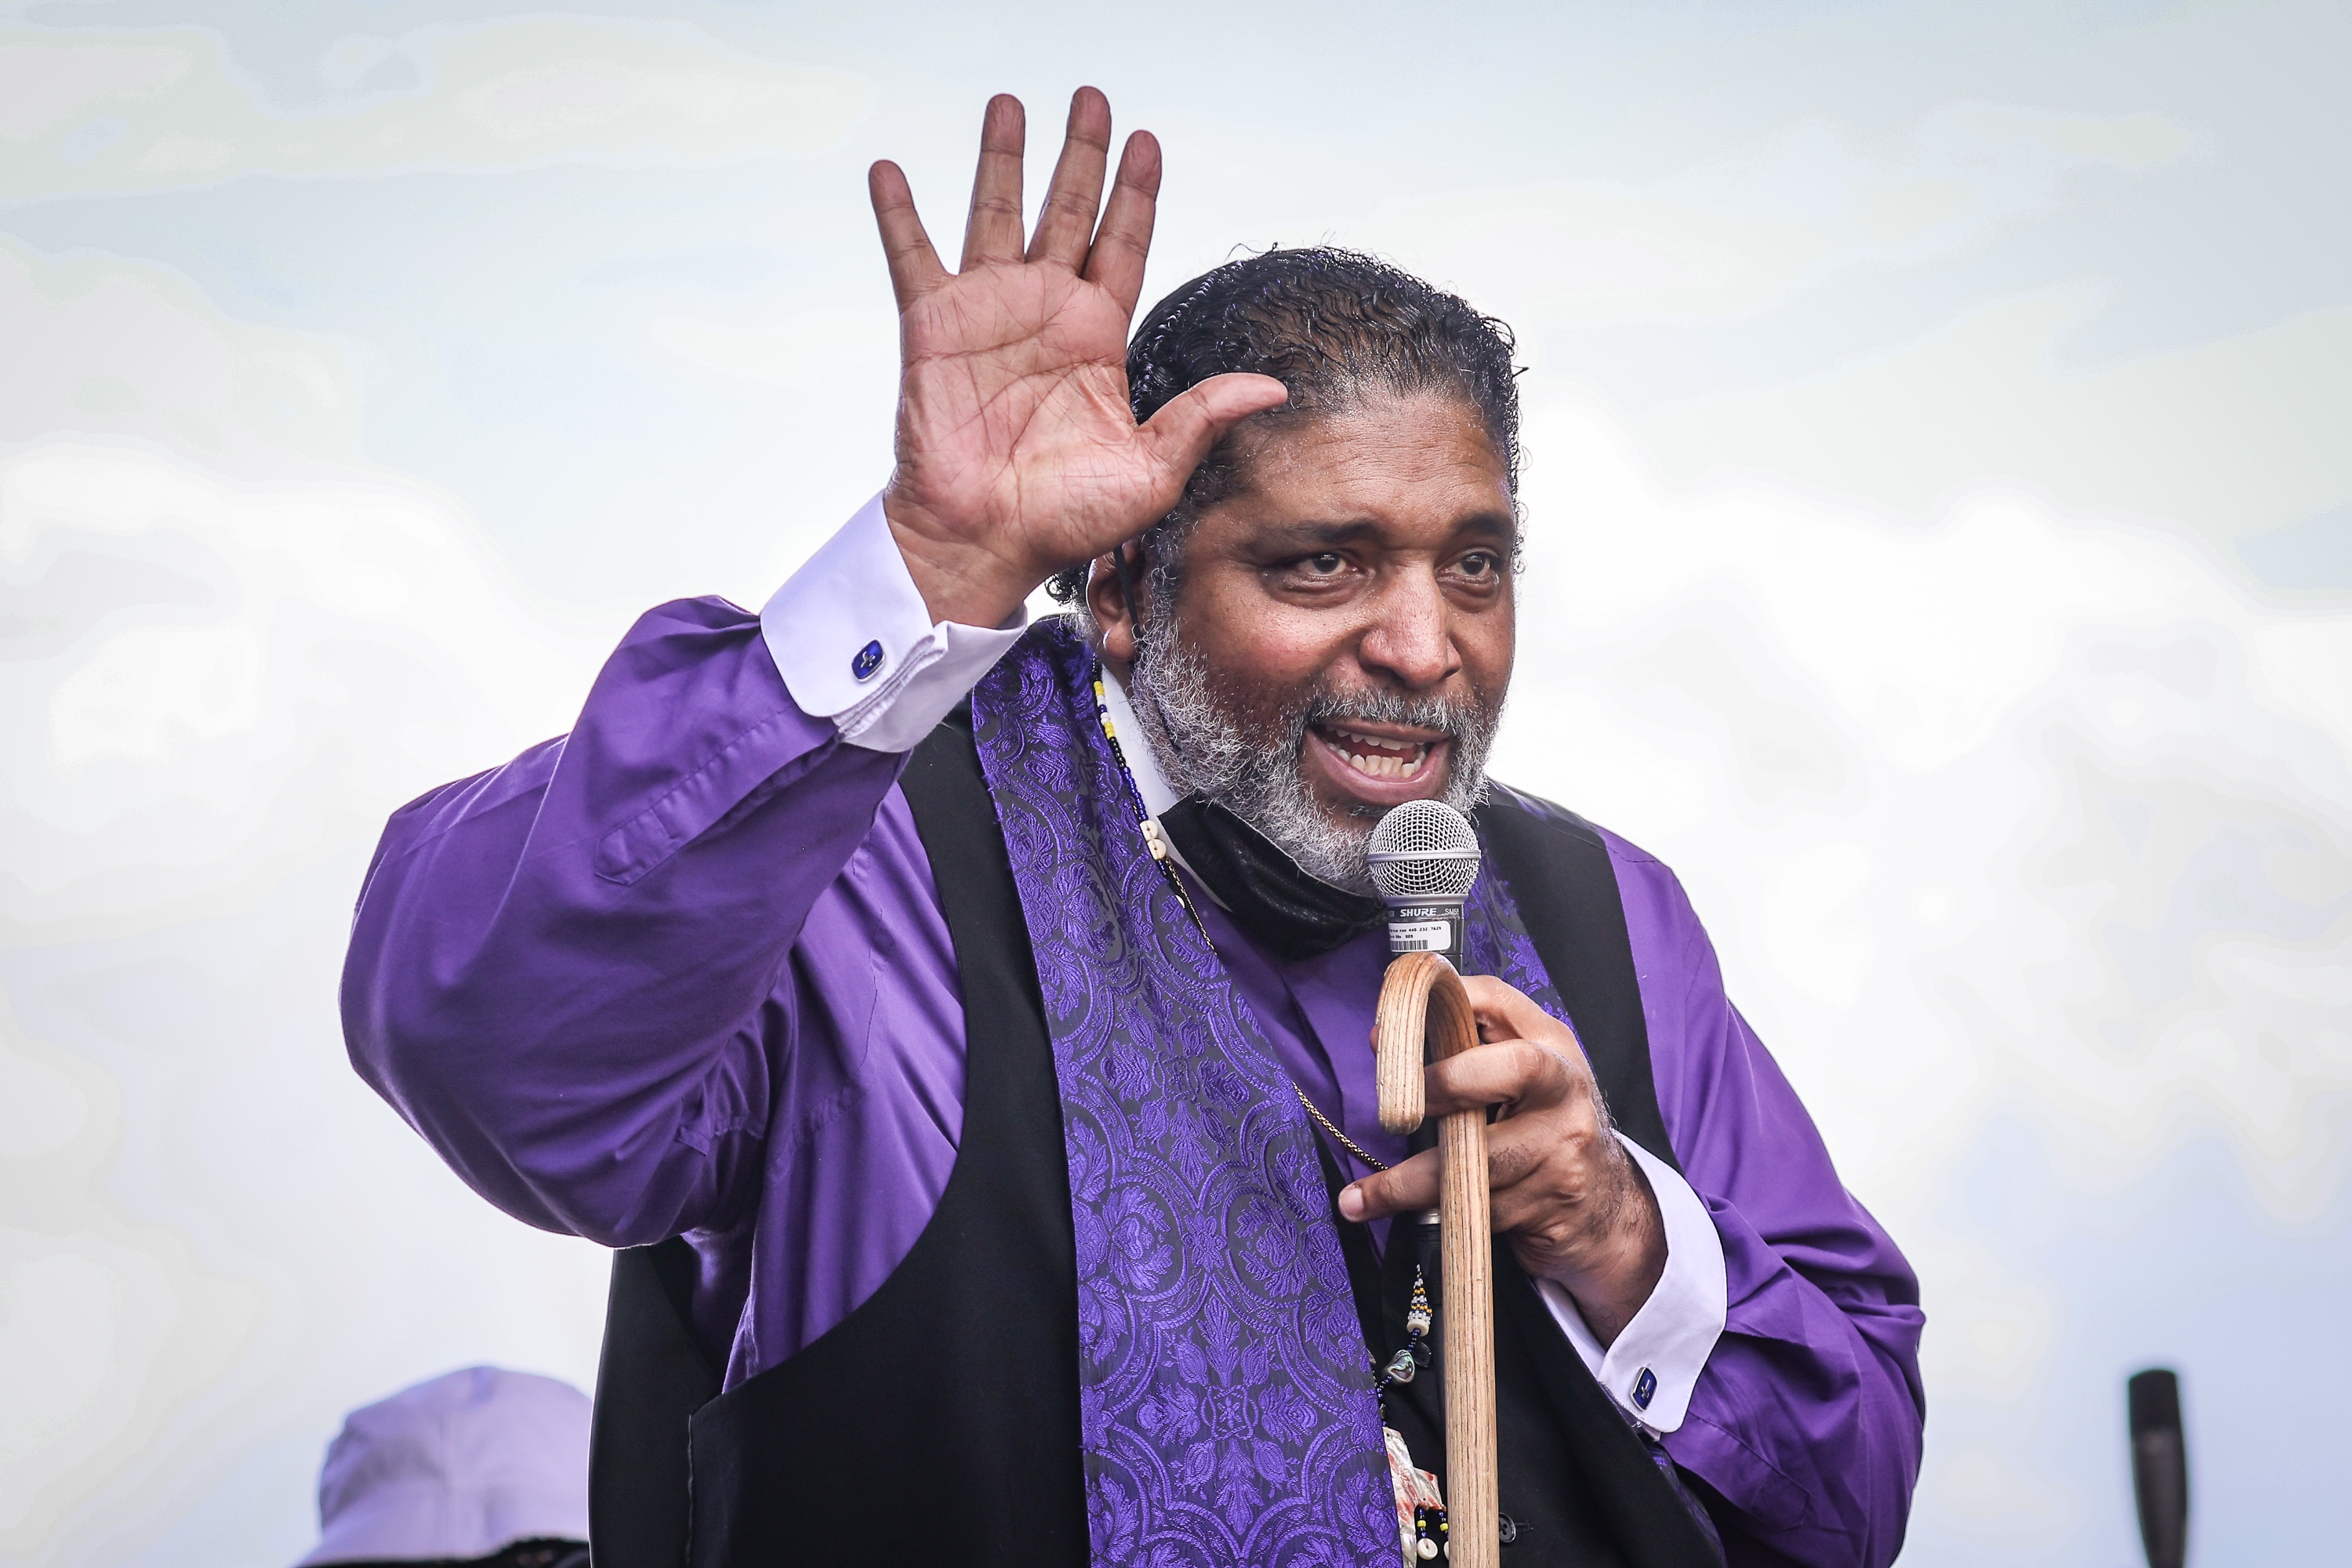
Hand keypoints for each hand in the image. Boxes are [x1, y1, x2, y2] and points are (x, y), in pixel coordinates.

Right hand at [868, 89, 1288, 628]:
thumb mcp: (1153, 470)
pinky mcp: (934, 327)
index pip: (1125, 244)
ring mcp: (987, 313)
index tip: (1147, 142)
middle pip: (1068, 211)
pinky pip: (913, 257)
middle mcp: (1045, 312)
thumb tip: (1275, 389)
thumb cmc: (1066, 519)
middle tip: (1092, 98)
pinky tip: (890, 171)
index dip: (1136, 193)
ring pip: (996, 213)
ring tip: (1008, 104)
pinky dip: (899, 214)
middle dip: (1081, 154)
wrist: (987, 542)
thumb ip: (1205, 417)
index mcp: (1098, 336)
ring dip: (1002, 158)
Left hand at [1338, 975, 1667, 1343]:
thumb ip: (1466, 1050)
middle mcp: (1564, 1090)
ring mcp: (1563, 1149)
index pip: (1494, 1001)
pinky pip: (1480, 1208)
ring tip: (1359, 1198)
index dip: (1435, 1011)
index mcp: (1549, 1044)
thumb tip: (1384, 1041)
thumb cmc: (1542, 1129)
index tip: (1381, 1039)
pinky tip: (1385, 1214)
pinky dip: (1428, 1214)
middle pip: (1513, 1068)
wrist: (1606, 1209)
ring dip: (1408, 1184)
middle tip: (1396, 1113)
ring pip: (1481, 1161)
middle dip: (1449, 1082)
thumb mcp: (1519, 1077)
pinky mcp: (1551, 1203)